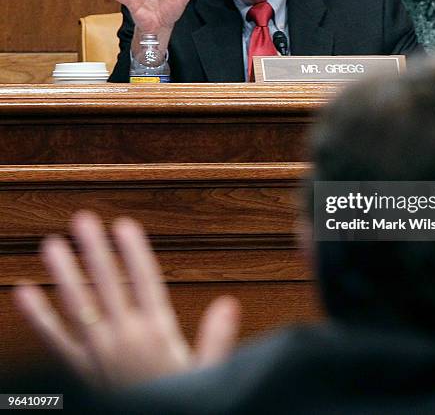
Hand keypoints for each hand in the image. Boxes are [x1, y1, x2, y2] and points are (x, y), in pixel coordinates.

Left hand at [13, 212, 239, 388]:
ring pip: (78, 305)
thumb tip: (228, 304)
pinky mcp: (78, 369)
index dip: (134, 252)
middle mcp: (124, 337)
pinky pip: (55, 340)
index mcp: (157, 334)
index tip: (126, 225)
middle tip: (83, 219)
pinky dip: (38, 316)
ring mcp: (97, 352)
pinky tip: (23, 293)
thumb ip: (215, 338)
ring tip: (52, 244)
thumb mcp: (204, 375)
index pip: (145, 281)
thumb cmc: (176, 404)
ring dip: (64, 273)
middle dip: (95, 250)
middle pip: (107, 284)